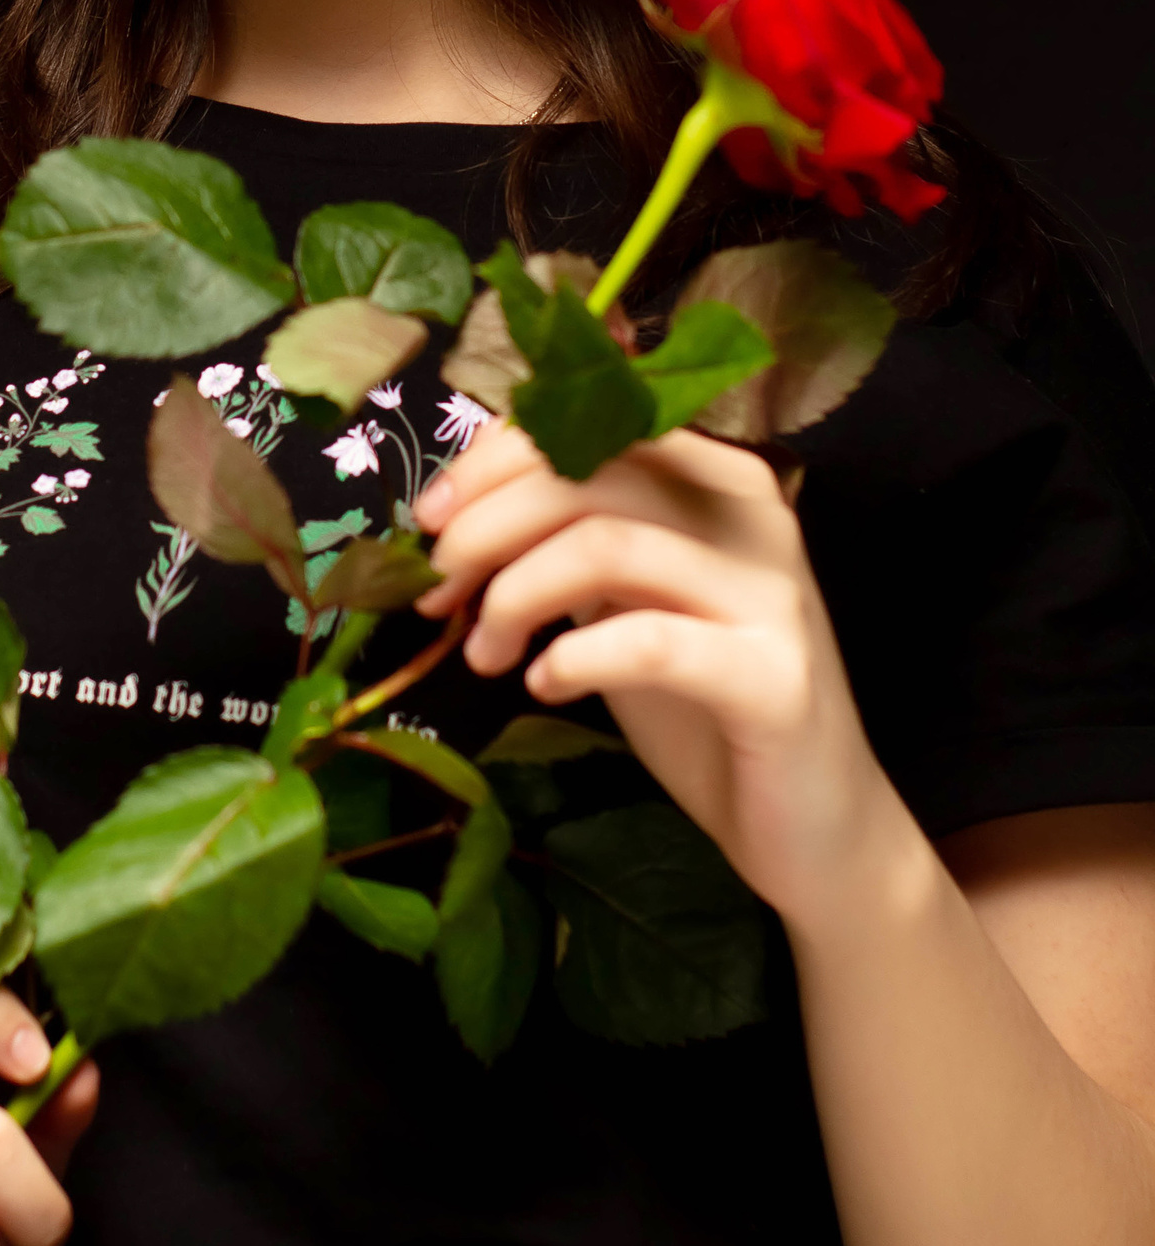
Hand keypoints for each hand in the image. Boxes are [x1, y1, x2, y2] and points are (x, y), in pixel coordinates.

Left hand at [414, 420, 903, 921]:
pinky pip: (649, 642)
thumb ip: (570, 540)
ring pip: (606, 543)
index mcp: (716, 475)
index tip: (431, 519)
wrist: (815, 824)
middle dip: (484, 527)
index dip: (492, 459)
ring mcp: (770, 593)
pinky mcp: (775, 677)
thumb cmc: (704, 703)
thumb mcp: (627, 599)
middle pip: (585, 473)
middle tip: (434, 594)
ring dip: (513, 595)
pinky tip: (544, 684)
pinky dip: (573, 657)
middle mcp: (751, 513)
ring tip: (483, 654)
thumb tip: (453, 515)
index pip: (589, 421)